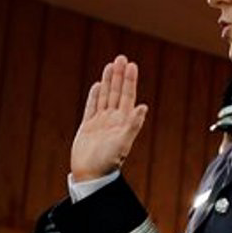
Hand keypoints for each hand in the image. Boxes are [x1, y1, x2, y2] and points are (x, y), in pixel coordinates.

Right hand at [70, 54, 148, 181]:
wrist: (90, 175)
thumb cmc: (108, 162)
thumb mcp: (123, 142)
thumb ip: (133, 124)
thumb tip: (143, 107)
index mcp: (123, 122)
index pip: (127, 96)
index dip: (129, 81)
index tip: (131, 65)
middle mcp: (113, 120)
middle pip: (117, 92)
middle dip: (119, 75)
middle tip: (121, 58)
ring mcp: (100, 122)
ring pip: (105, 96)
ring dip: (108, 81)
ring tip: (110, 65)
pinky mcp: (88, 126)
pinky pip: (91, 107)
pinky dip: (95, 96)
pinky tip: (98, 85)